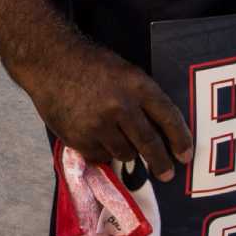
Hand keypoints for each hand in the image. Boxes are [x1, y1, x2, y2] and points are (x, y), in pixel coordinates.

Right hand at [14, 39, 193, 181]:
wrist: (50, 62)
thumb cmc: (91, 64)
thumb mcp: (125, 72)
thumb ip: (143, 99)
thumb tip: (162, 132)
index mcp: (136, 85)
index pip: (168, 117)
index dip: (180, 139)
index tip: (185, 156)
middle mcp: (120, 106)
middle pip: (149, 143)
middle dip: (161, 162)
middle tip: (167, 173)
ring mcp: (98, 125)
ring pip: (125, 153)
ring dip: (127, 152)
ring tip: (121, 143)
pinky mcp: (79, 138)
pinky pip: (101, 156)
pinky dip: (103, 151)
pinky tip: (96, 137)